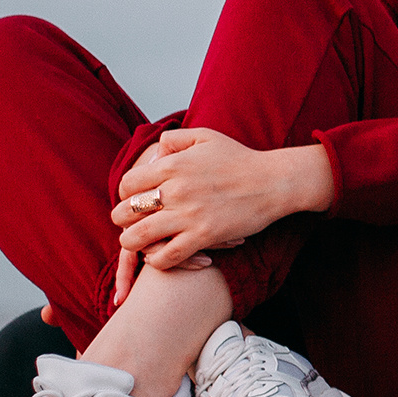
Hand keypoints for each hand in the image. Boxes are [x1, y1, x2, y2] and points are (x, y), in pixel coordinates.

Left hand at [111, 130, 331, 270]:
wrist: (274, 181)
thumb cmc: (240, 159)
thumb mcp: (205, 136)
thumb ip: (173, 139)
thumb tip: (153, 155)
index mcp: (173, 165)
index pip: (126, 184)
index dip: (124, 195)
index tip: (134, 200)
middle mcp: (176, 189)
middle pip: (124, 212)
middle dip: (123, 220)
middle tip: (134, 223)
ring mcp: (189, 215)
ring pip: (137, 238)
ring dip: (133, 243)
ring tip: (140, 243)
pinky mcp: (204, 236)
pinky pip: (166, 257)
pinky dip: (157, 260)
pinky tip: (161, 255)